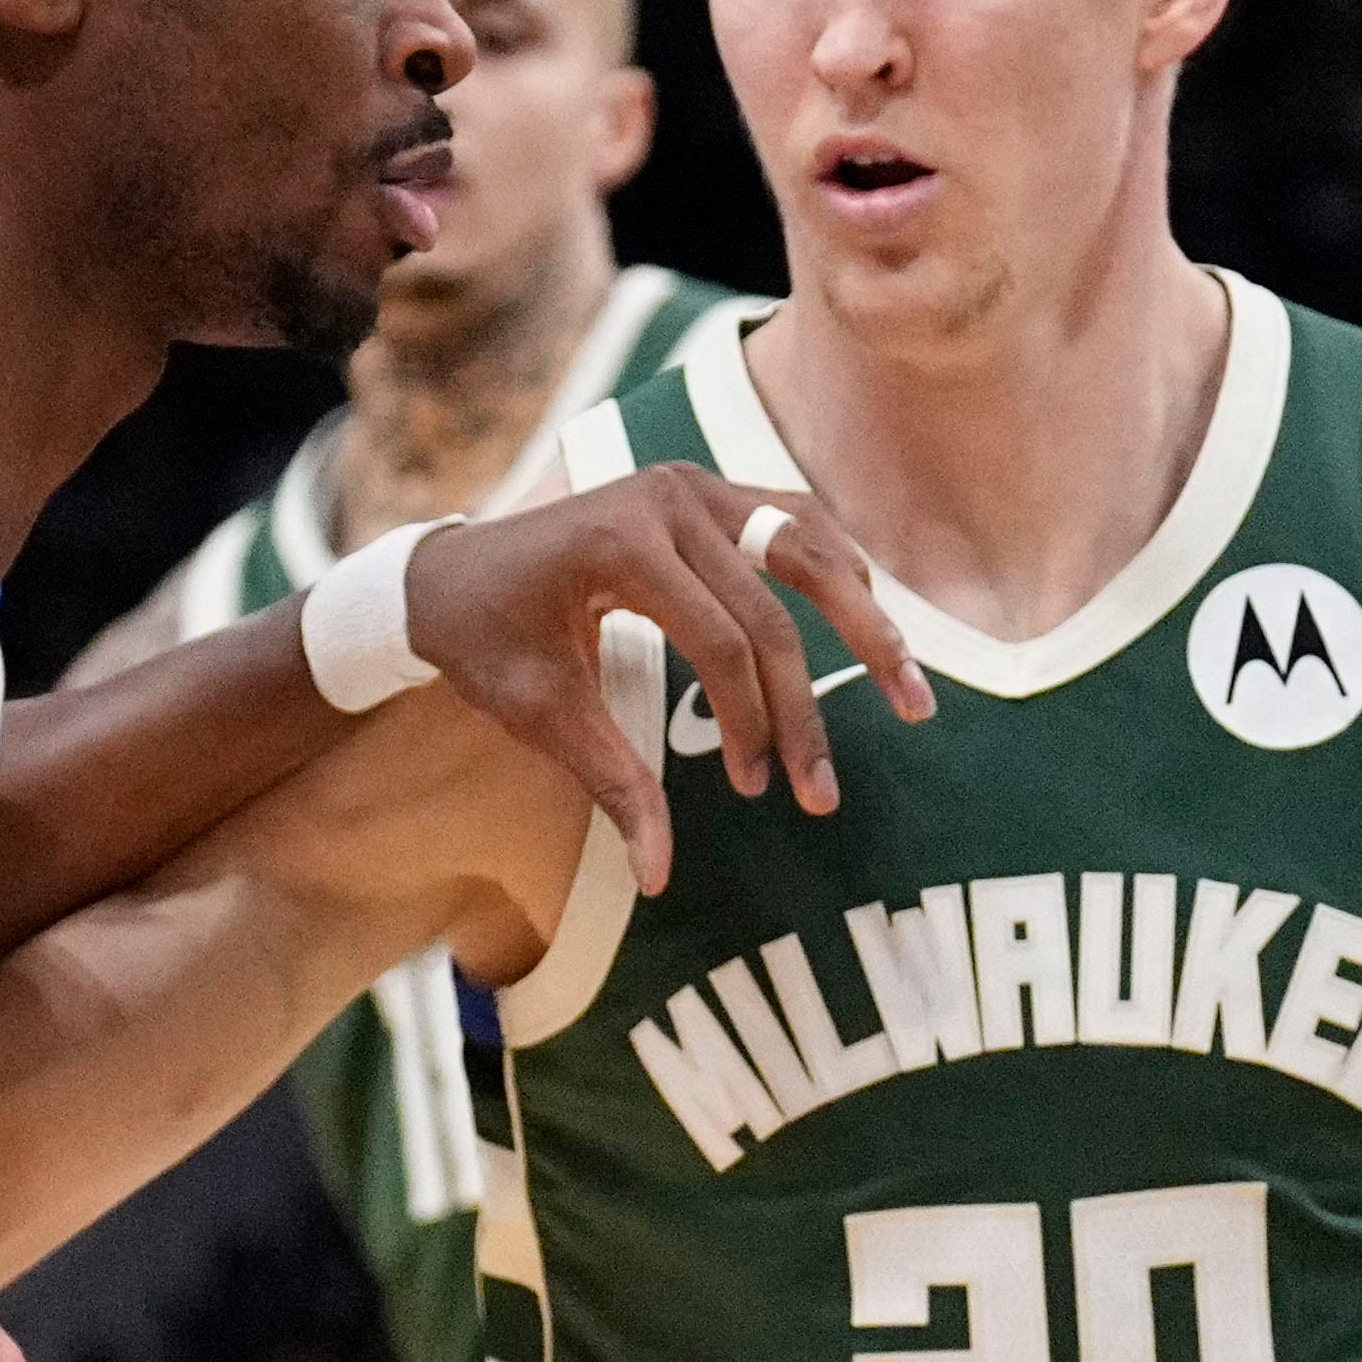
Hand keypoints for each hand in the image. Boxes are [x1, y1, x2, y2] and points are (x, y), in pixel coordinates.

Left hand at [401, 466, 927, 890]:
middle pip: (778, 601)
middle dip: (814, 702)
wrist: (450, 572)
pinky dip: (841, 578)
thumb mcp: (538, 715)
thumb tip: (660, 876)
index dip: (749, 720)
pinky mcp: (712, 492)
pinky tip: (877, 632)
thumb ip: (611, 783)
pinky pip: (797, 525)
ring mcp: (696, 484)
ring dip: (868, 621)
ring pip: (811, 547)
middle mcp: (669, 496)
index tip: (754, 789)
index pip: (721, 638)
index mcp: (621, 540)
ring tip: (911, 693)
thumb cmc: (488, 641)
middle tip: (835, 784)